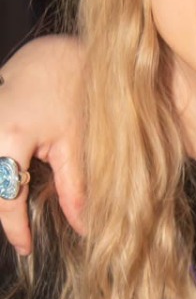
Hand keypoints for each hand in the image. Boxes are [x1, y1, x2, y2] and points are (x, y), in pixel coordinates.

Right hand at [0, 35, 85, 255]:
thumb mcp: (78, 145)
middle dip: (5, 211)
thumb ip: (76, 189)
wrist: (60, 51)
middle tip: (22, 234)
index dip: (15, 228)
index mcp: (11, 135)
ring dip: (3, 190)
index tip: (25, 248)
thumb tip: (83, 227)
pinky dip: (1, 173)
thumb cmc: (74, 89)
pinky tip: (16, 182)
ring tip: (19, 211)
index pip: (7, 196)